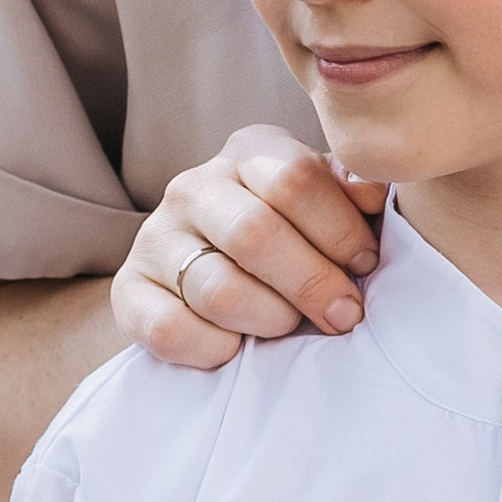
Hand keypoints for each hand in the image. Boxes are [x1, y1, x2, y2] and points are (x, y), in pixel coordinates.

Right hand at [115, 128, 388, 369]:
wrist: (212, 281)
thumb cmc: (293, 241)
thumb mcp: (325, 206)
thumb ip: (351, 193)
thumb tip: (374, 192)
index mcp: (249, 153)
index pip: (294, 179)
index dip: (340, 229)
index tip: (366, 264)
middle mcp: (193, 187)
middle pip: (255, 233)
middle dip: (312, 282)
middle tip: (344, 314)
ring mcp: (155, 238)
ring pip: (219, 289)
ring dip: (271, 319)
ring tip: (290, 326)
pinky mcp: (127, 291)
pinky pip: (172, 330)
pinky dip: (216, 348)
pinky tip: (238, 346)